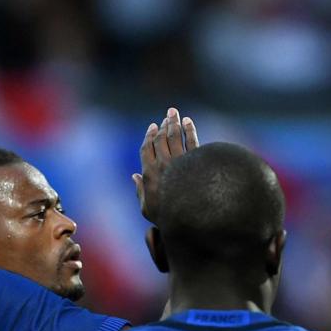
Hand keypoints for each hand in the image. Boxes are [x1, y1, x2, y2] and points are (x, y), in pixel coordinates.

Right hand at [134, 107, 198, 222]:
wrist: (193, 217)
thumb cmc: (169, 217)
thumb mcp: (148, 208)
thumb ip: (140, 190)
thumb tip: (135, 176)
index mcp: (149, 173)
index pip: (147, 149)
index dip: (149, 136)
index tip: (152, 127)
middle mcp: (164, 164)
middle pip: (161, 139)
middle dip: (163, 125)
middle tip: (167, 115)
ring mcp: (181, 162)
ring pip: (175, 137)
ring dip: (174, 123)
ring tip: (174, 113)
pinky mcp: (196, 162)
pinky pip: (192, 142)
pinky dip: (189, 130)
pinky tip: (188, 122)